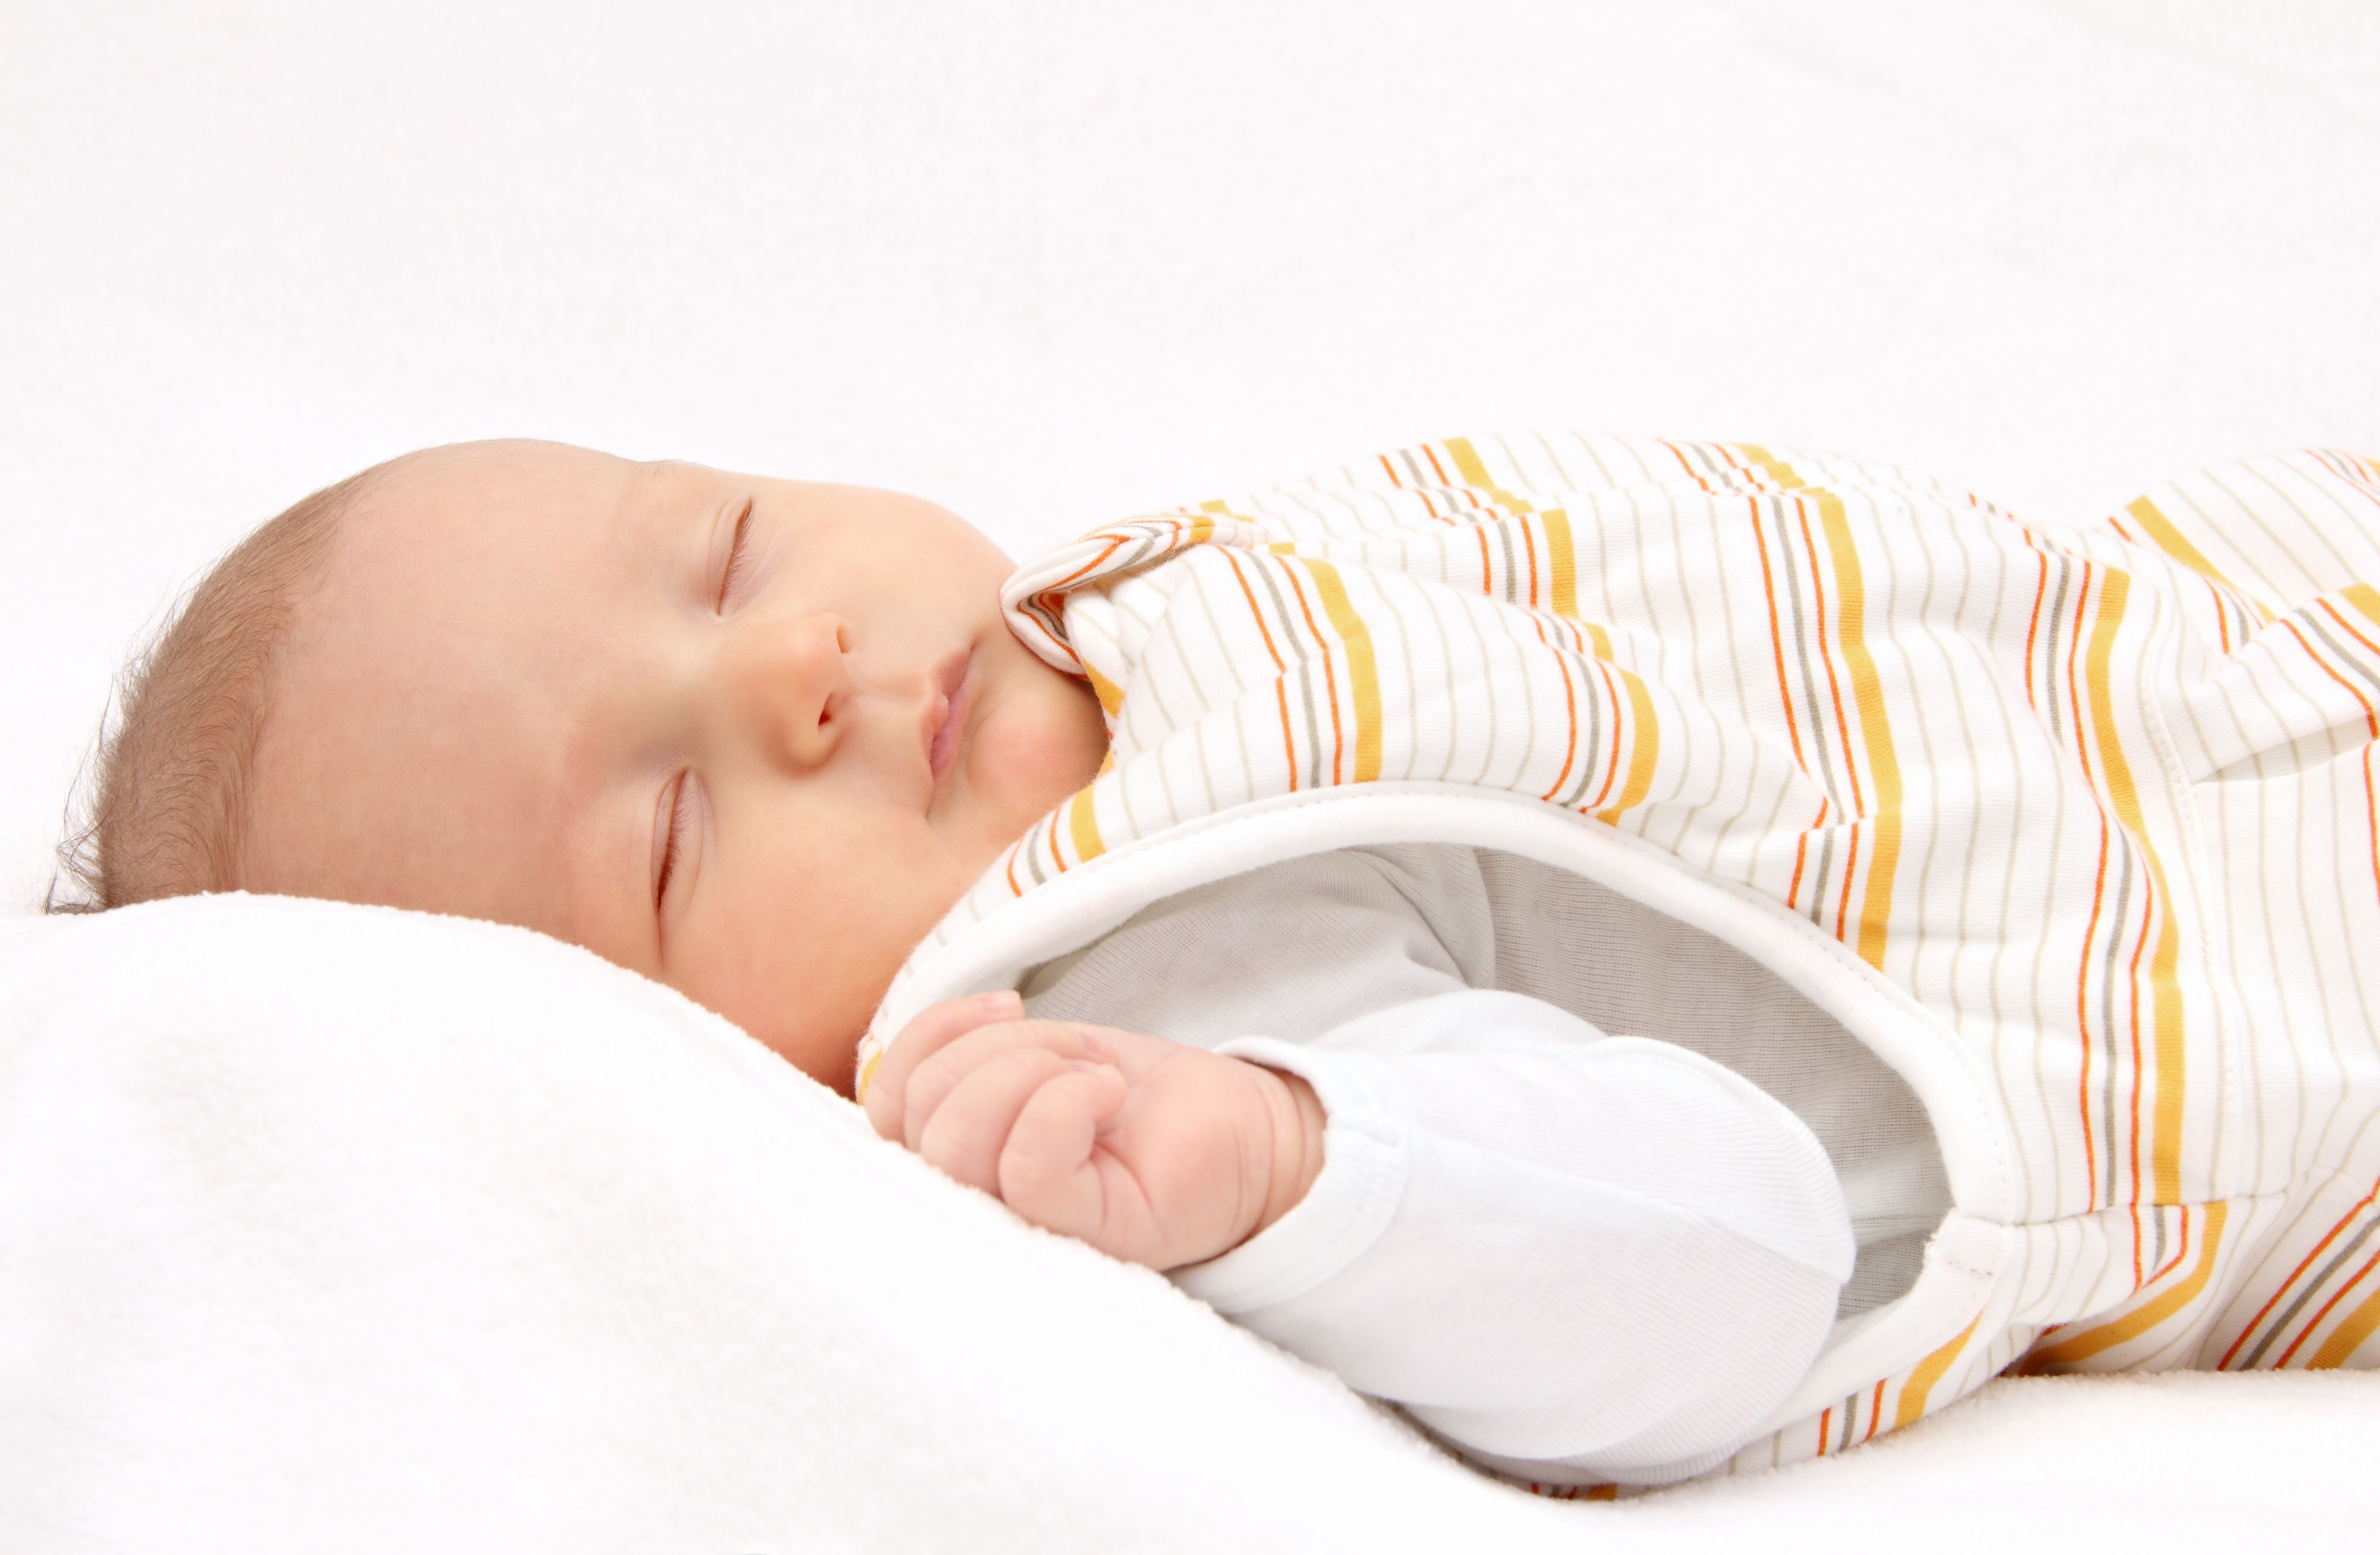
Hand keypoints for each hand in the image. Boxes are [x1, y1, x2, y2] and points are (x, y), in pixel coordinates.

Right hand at [861, 992, 1325, 1270]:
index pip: (882, 1105)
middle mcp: (976, 1207)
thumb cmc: (1129, 1095)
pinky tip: (1108, 1091)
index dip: (930, 1036)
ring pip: (958, 1138)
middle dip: (997, 1047)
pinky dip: (1066, 1102)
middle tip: (1074, 1050)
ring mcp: (1025, 1230)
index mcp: (952, 1162)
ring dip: (1032, 1064)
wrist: (1242, 1128)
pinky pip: (1027, 1167)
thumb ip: (953, 1068)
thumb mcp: (1027, 1055)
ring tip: (1095, 1073)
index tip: (1006, 1005)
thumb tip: (893, 1054)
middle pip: (918, 1114)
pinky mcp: (1083, 1238)